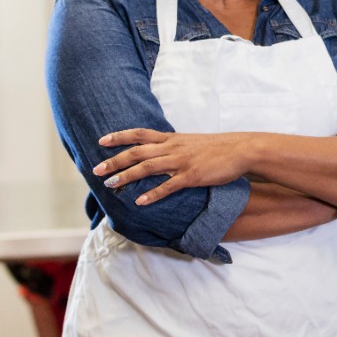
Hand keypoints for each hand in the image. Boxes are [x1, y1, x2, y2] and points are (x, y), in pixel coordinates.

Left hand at [93, 128, 249, 205]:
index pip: (140, 134)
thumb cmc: (218, 147)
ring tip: (110, 184)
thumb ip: (175, 146)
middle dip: (115, 160)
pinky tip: (140, 202)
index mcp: (173, 139)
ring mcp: (182, 162)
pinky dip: (153, 194)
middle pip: (138, 151)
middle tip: (96, 169)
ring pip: (148, 167)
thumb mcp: (192, 142)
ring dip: (127, 176)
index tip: (101, 140)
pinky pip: (168, 186)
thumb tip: (161, 151)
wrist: (241, 149)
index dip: (120, 137)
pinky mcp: (192, 176)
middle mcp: (173, 148)